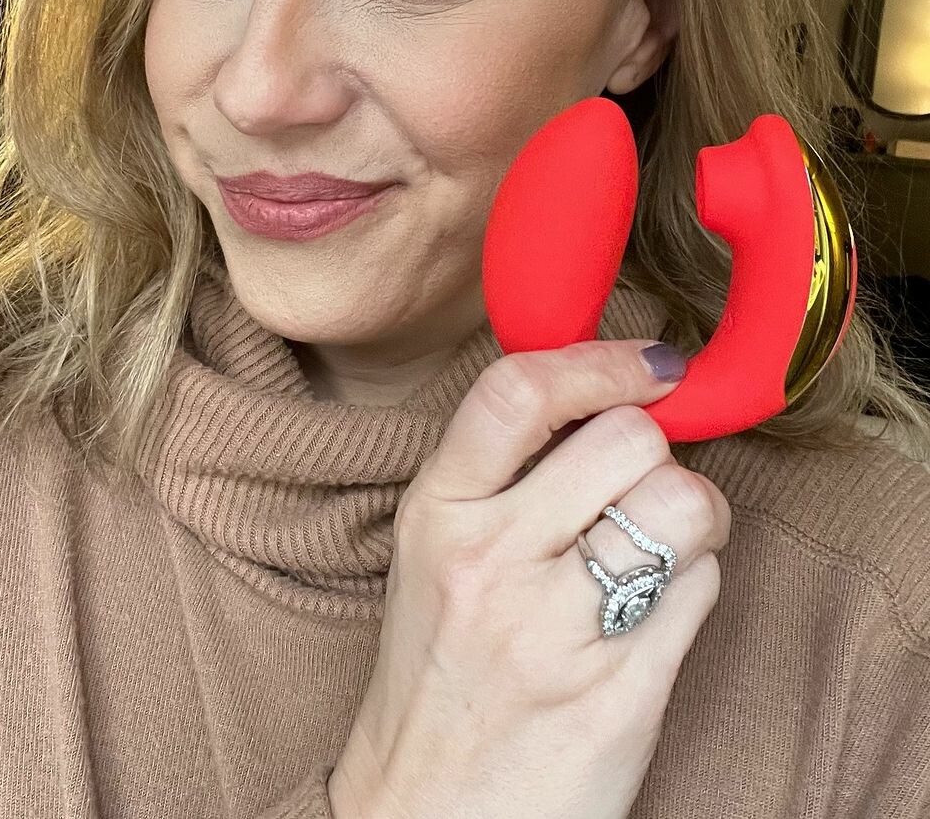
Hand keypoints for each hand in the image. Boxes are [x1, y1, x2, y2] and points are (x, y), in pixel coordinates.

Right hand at [327, 339, 731, 818]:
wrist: (428, 814)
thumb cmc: (440, 668)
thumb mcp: (434, 550)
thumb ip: (501, 472)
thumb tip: (609, 394)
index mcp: (436, 513)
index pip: (519, 393)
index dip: (600, 359)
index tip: (648, 363)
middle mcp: (489, 565)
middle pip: (629, 442)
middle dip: (658, 453)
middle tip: (642, 486)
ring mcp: (554, 634)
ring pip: (683, 507)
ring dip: (693, 517)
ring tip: (661, 545)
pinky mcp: (618, 696)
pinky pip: (704, 590)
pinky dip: (696, 586)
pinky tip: (654, 611)